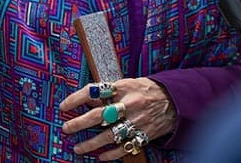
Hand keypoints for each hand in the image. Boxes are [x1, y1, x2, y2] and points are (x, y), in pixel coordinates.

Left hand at [60, 78, 176, 159]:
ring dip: (91, 143)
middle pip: (99, 115)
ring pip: (109, 135)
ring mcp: (137, 120)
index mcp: (124, 88)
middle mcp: (129, 104)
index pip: (95, 91)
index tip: (64, 106)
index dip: (77, 99)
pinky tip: (100, 156)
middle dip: (79, 123)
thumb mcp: (128, 84)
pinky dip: (111, 153)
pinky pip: (124, 147)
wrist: (175, 100)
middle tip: (66, 129)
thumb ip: (109, 92)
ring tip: (78, 148)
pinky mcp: (144, 134)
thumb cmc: (148, 91)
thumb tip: (87, 100)